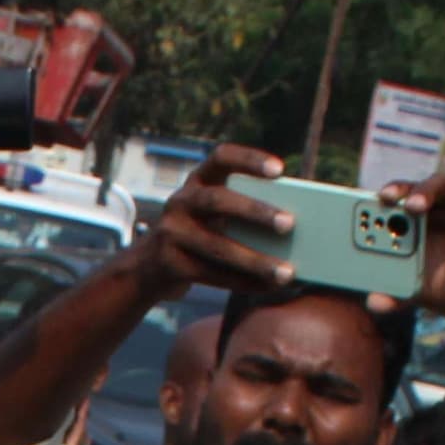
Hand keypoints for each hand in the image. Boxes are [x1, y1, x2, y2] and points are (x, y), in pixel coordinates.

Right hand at [122, 144, 298, 302]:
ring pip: (217, 247)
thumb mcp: (213, 212)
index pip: (221, 157)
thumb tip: (293, 228)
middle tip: (289, 224)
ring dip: (255, 261)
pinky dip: (243, 282)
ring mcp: (170, 233)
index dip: (249, 160)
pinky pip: (211, 275)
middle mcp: (180, 201)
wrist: (150, 265)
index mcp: (198, 180)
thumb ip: (242, 209)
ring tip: (286, 273)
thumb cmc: (201, 232)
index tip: (280, 170)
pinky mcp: (169, 264)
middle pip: (217, 202)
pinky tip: (267, 287)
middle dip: (254, 212)